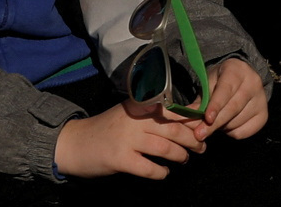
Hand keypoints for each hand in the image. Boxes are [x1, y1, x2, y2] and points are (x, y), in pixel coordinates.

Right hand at [55, 106, 207, 178]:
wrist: (75, 143)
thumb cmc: (106, 130)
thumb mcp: (128, 115)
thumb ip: (151, 115)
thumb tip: (185, 119)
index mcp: (138, 106)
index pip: (172, 110)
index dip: (192, 119)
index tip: (205, 125)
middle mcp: (134, 120)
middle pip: (174, 129)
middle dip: (193, 139)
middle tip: (201, 147)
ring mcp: (127, 139)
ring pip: (165, 148)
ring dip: (180, 156)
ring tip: (185, 159)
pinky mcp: (120, 159)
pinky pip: (149, 168)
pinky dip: (161, 173)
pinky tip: (163, 173)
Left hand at [202, 57, 269, 139]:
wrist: (240, 78)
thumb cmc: (221, 81)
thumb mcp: (208, 84)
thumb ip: (199, 101)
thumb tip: (186, 117)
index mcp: (237, 70)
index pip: (226, 90)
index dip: (216, 105)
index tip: (207, 118)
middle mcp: (253, 83)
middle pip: (233, 108)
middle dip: (214, 124)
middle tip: (199, 135)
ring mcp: (261, 100)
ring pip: (237, 122)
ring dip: (221, 127)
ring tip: (215, 121)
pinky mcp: (264, 115)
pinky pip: (244, 132)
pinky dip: (231, 132)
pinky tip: (227, 124)